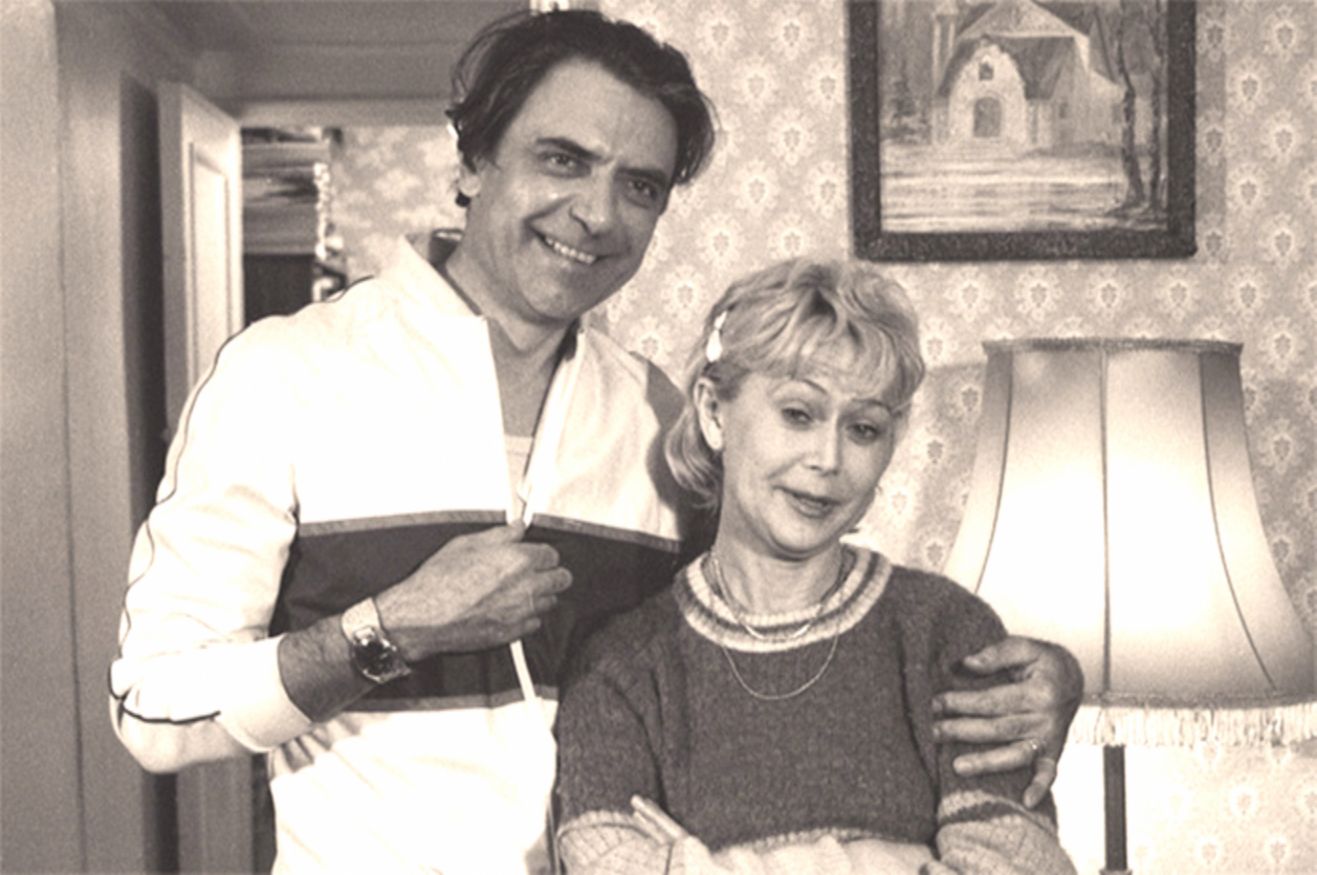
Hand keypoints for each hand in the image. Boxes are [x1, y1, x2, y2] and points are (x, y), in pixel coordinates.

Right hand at [375, 521, 571, 658]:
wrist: (423, 616)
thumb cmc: (439, 580)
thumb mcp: (466, 544)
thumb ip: (499, 535)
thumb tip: (516, 528)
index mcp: (518, 560)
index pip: (552, 555)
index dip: (543, 554)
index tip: (536, 556)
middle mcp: (526, 586)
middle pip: (561, 579)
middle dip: (551, 574)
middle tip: (537, 573)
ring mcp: (522, 612)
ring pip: (550, 602)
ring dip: (541, 596)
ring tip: (521, 592)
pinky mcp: (513, 633)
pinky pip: (535, 623)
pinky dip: (527, 616)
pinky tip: (511, 609)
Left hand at [932, 636, 1082, 807]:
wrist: (1073, 679)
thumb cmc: (1043, 662)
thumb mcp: (1025, 647)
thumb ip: (997, 653)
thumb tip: (967, 663)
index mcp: (1039, 691)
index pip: (992, 701)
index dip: (962, 703)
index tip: (937, 702)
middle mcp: (1046, 718)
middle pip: (997, 729)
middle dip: (962, 731)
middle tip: (934, 731)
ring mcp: (1050, 738)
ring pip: (1015, 755)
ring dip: (986, 763)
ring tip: (956, 766)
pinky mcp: (1053, 752)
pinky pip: (1049, 773)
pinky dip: (1040, 788)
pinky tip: (1026, 802)